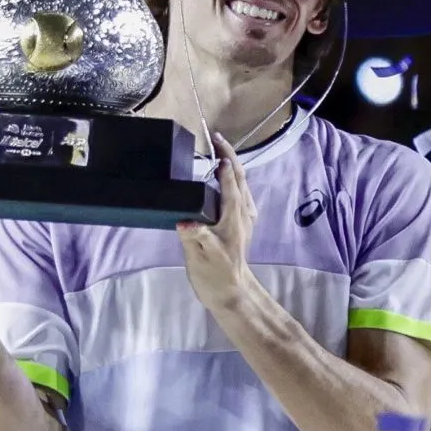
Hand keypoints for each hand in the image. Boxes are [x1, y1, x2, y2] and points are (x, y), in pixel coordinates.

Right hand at [176, 133, 257, 309]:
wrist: (231, 292)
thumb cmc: (215, 274)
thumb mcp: (201, 256)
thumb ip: (194, 236)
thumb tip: (184, 220)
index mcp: (234, 217)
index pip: (231, 181)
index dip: (224, 161)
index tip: (214, 143)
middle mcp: (244, 212)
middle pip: (240, 177)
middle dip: (229, 155)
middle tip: (215, 138)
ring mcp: (245, 217)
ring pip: (242, 183)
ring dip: (231, 165)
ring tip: (216, 152)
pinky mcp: (242, 222)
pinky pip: (239, 193)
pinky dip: (231, 179)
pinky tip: (220, 178)